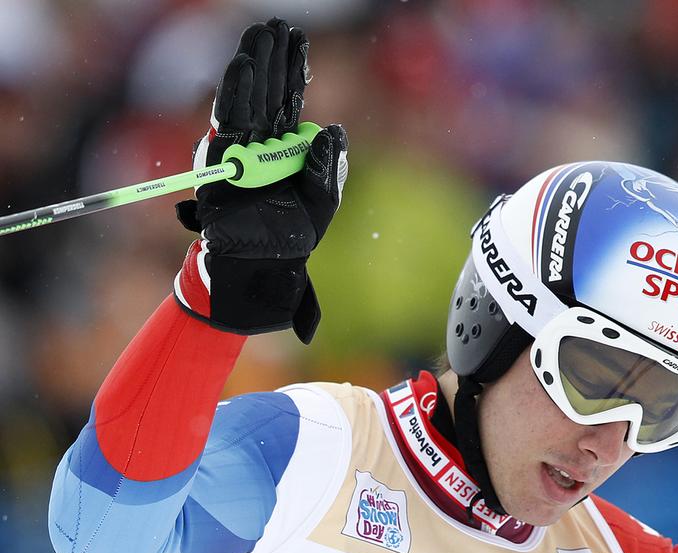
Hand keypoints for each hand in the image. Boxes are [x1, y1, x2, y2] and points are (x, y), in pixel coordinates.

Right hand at [172, 18, 346, 343]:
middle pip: (263, 96)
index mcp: (283, 150)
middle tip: (273, 27)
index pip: (287, 101)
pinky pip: (223, 139)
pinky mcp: (218, 177)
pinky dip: (230, 107)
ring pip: (241, 108)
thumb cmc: (293, 239)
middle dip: (268, 61)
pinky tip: (240, 77)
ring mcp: (236, 160)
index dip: (290, 70)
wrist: (265, 274)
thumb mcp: (323, 202)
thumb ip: (329, 166)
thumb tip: (334, 127)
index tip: (295, 37)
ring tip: (255, 46)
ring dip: (248, 76)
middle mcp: (258, 148)